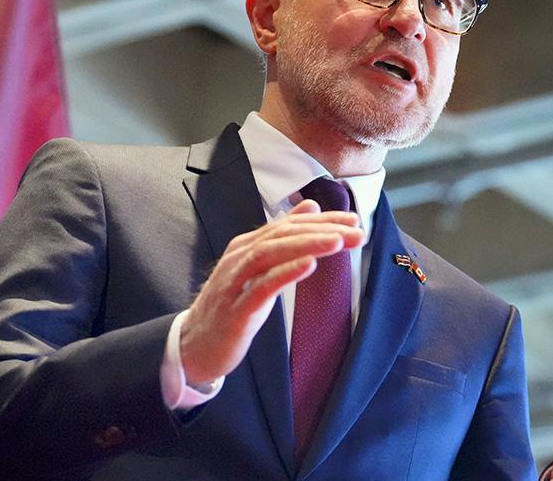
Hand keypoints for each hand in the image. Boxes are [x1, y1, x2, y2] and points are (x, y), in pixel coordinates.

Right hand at [179, 199, 362, 384]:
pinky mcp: (235, 310)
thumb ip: (283, 239)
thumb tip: (310, 206)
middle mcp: (238, 258)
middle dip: (321, 230)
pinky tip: (309, 265)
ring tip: (338, 241)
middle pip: (281, 235)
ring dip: (306, 245)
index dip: (322, 221)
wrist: (196, 346)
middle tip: (356, 231)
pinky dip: (285, 273)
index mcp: (245, 246)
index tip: (353, 221)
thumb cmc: (232, 306)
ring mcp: (234, 283)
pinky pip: (260, 287)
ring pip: (270, 254)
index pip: (287, 225)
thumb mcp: (260, 269)